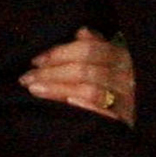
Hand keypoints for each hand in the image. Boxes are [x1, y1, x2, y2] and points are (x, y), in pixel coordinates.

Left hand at [20, 27, 135, 126]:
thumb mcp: (106, 64)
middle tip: (28, 78)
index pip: (88, 49)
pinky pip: (103, 112)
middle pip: (84, 70)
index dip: (59, 53)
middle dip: (51, 73)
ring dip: (58, 89)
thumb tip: (81, 31)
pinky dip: (85, 106)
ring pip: (89, 90)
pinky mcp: (123, 121)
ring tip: (35, 89)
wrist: (127, 124)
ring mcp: (125, 100)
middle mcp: (126, 76)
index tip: (36, 61)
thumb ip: (94, 46)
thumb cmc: (111, 89)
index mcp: (120, 57)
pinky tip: (67, 103)